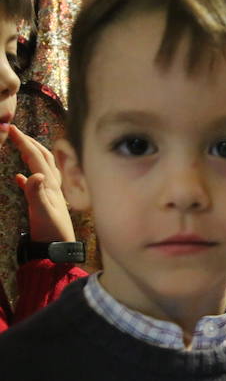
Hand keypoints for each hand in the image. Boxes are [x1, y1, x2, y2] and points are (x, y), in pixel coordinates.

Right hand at [8, 125, 74, 242]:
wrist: (58, 251)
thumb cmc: (51, 233)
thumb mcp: (42, 213)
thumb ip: (36, 194)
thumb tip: (35, 174)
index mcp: (51, 185)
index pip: (37, 158)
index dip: (25, 142)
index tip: (13, 129)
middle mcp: (53, 186)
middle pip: (43, 158)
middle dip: (31, 143)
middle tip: (16, 132)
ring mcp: (51, 194)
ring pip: (42, 168)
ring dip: (32, 155)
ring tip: (21, 146)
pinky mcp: (45, 204)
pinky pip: (36, 184)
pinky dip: (27, 176)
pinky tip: (18, 177)